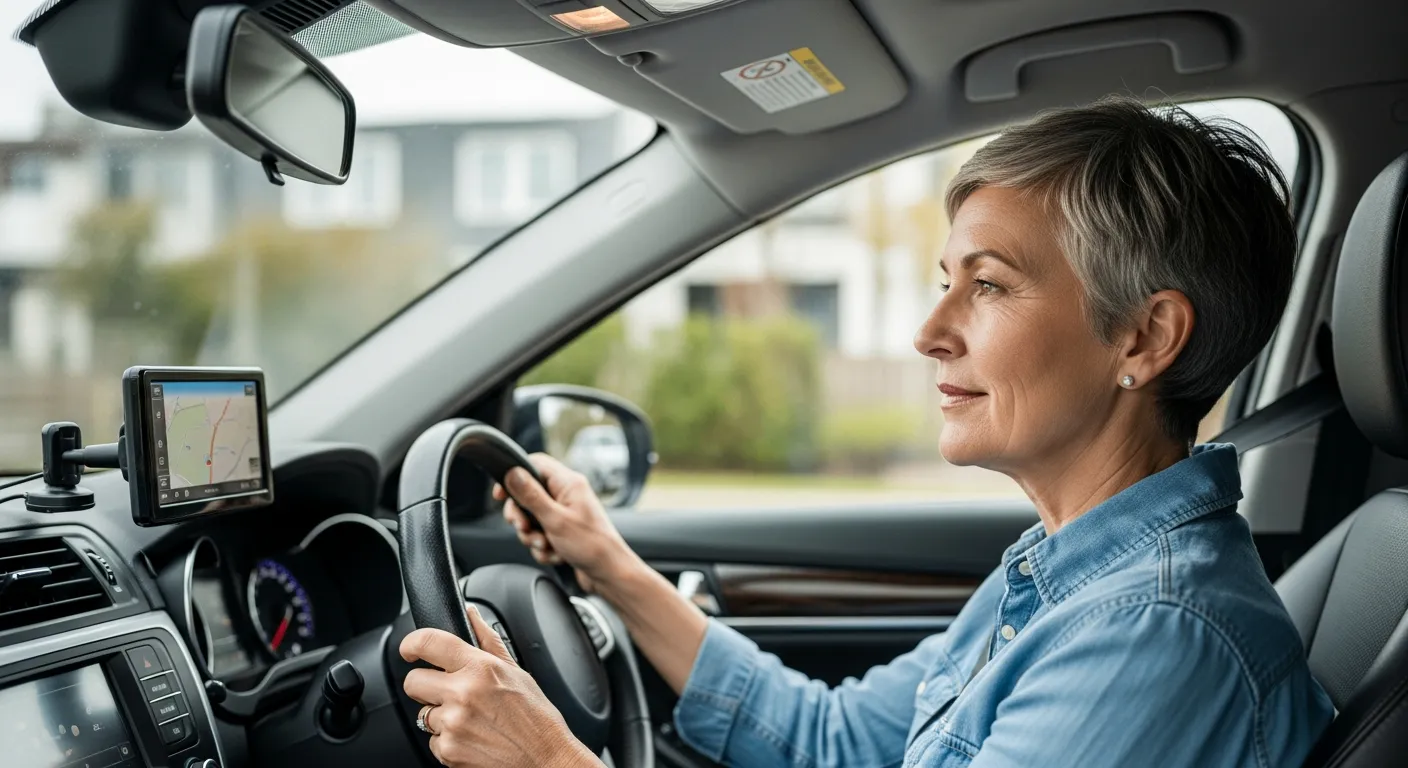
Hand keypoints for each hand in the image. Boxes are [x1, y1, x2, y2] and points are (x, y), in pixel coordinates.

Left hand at [400, 605, 599, 767]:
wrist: (545, 758)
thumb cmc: (536, 717)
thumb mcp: (516, 671)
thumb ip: (487, 639)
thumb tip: (471, 614)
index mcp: (480, 668)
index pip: (428, 642)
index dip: (411, 644)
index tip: (410, 649)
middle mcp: (462, 694)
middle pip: (413, 681)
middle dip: (425, 684)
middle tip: (447, 690)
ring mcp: (453, 724)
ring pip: (423, 713)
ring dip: (440, 715)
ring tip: (470, 718)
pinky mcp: (448, 751)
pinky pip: (432, 740)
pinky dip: (447, 740)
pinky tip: (472, 736)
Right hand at [492, 453, 642, 592]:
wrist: (609, 575)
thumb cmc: (592, 546)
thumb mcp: (555, 520)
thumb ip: (531, 496)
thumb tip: (512, 473)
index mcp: (569, 483)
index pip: (534, 464)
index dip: (513, 476)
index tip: (501, 495)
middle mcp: (567, 494)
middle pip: (528, 494)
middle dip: (522, 516)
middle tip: (524, 528)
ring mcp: (565, 513)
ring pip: (532, 518)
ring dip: (533, 536)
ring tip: (546, 545)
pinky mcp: (564, 531)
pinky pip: (541, 534)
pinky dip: (544, 547)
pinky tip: (556, 554)